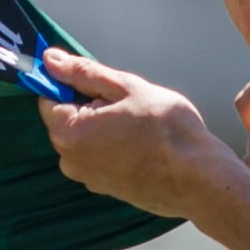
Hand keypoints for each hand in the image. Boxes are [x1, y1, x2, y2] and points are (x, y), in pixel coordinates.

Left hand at [37, 48, 249, 220]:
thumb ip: (84, 73)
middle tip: (128, 103)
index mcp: (69, 133)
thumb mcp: (126, 88)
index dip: (72, 83)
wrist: (200, 179)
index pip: (49, 97)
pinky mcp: (105, 188)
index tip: (100, 82)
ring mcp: (88, 178)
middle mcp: (70, 161)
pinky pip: (100, 156)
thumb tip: (51, 61)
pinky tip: (142, 143)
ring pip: (86, 137)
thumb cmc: (168, 131)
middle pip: (67, 119)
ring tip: (140, 125)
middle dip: (91, 105)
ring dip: (105, 125)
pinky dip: (114, 146)